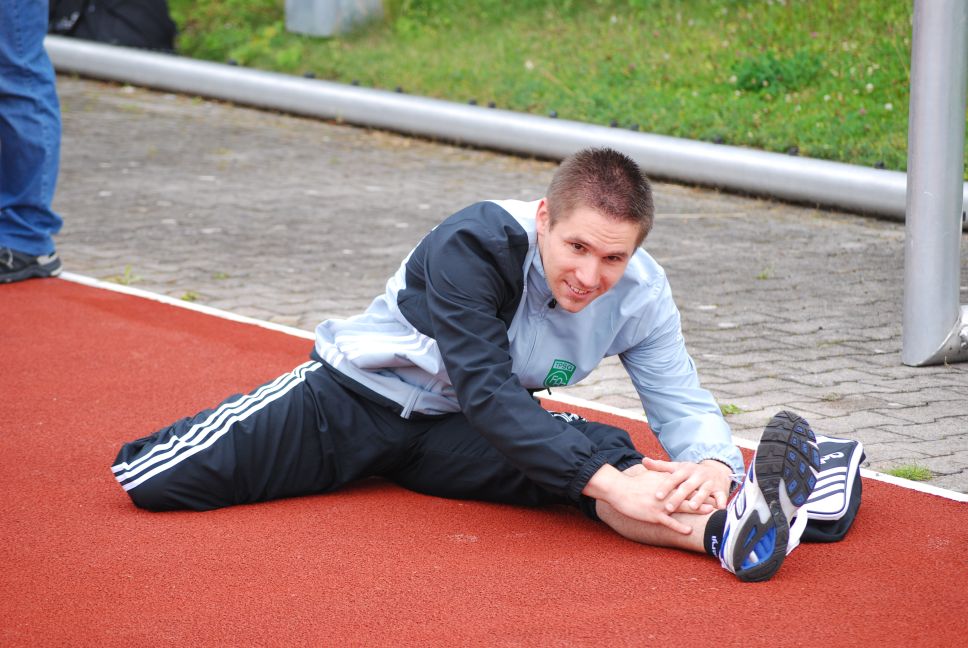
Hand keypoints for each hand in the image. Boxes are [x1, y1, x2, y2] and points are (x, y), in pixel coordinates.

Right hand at [583, 464, 702, 534]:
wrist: (618, 489)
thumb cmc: (631, 484)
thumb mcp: (647, 476)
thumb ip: (659, 475)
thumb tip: (666, 474)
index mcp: (664, 483)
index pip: (684, 483)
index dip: (698, 486)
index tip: (710, 487)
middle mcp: (665, 492)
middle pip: (687, 494)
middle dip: (703, 496)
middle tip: (716, 498)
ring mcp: (660, 504)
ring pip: (682, 506)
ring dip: (696, 509)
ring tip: (710, 511)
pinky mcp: (654, 515)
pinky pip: (669, 522)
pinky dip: (680, 526)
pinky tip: (689, 530)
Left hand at [642, 457, 732, 513]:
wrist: (715, 470)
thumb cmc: (690, 472)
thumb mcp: (676, 467)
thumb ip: (660, 466)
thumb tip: (643, 460)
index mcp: (685, 470)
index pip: (673, 479)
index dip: (665, 487)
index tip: (657, 496)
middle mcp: (697, 475)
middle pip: (687, 487)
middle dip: (678, 497)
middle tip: (669, 507)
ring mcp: (709, 482)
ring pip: (704, 490)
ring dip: (699, 498)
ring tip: (692, 507)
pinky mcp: (720, 489)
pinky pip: (721, 496)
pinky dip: (721, 501)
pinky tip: (719, 508)